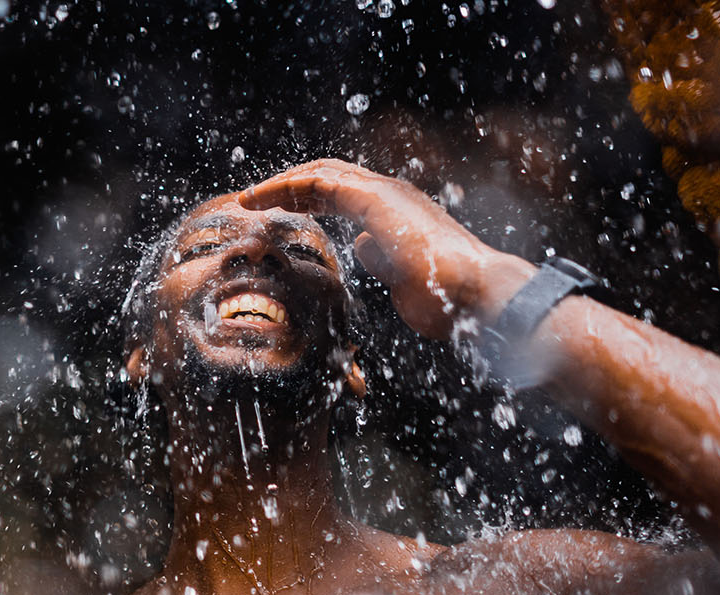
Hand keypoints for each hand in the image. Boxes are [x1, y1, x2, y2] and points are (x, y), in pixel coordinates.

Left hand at [239, 159, 535, 339]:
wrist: (473, 293)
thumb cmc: (443, 295)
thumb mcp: (400, 276)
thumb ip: (381, 258)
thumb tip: (362, 246)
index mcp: (394, 209)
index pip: (339, 193)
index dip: (304, 199)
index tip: (273, 213)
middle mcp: (388, 193)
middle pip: (326, 176)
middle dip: (288, 186)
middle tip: (252, 200)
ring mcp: (383, 192)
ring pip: (319, 173)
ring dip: (280, 184)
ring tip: (247, 199)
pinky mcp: (375, 199)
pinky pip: (319, 183)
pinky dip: (286, 187)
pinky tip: (260, 200)